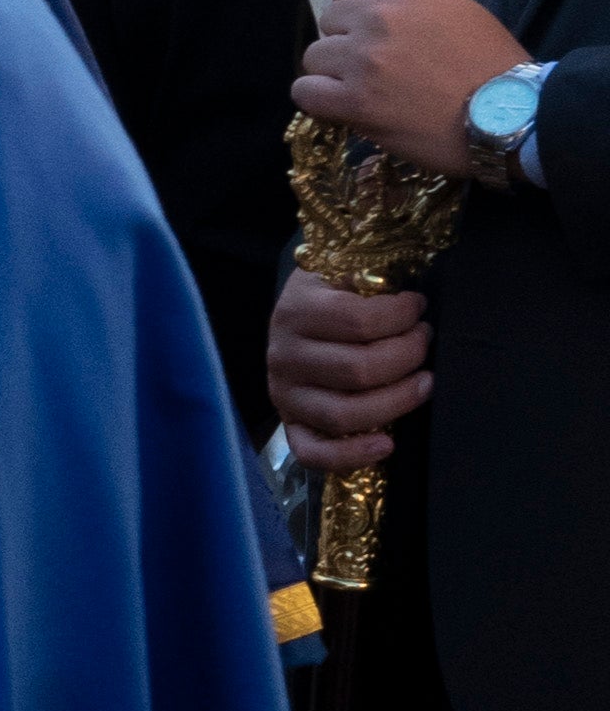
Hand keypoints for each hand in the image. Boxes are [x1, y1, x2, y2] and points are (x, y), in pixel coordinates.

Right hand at [270, 262, 429, 464]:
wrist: (293, 319)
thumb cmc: (331, 295)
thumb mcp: (342, 270)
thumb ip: (370, 269)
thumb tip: (408, 255)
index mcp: (297, 311)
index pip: (360, 321)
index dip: (403, 316)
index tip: (420, 308)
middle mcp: (284, 355)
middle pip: (359, 370)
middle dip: (408, 356)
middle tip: (425, 342)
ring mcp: (284, 395)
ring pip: (345, 414)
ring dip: (397, 402)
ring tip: (425, 382)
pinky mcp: (290, 424)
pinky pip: (314, 453)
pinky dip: (352, 455)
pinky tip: (388, 443)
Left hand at [295, 0, 519, 168]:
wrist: (509, 116)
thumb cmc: (491, 65)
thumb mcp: (455, 10)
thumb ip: (409, 3)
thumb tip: (367, 8)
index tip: (361, 21)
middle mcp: (379, 16)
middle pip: (328, 20)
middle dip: (344, 41)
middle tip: (372, 66)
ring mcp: (363, 58)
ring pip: (314, 56)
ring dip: (332, 74)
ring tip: (363, 90)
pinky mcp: (355, 101)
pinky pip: (306, 92)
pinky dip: (319, 101)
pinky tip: (342, 107)